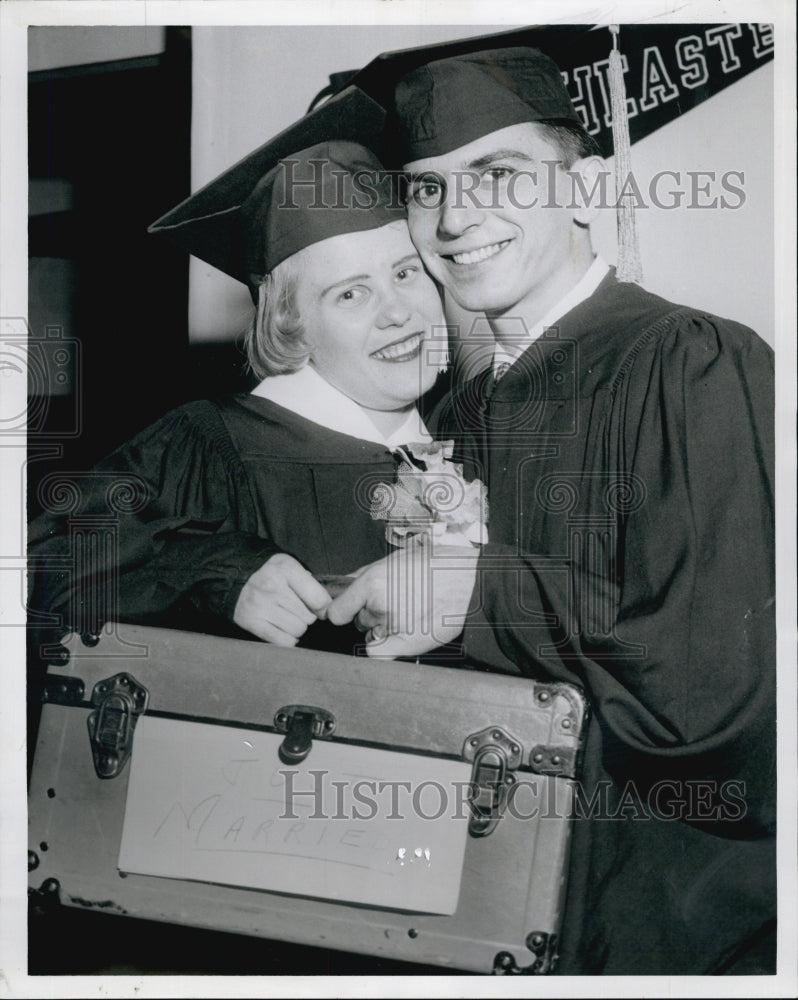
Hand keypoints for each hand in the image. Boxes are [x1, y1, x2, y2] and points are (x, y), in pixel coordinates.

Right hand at [233, 553, 330, 645]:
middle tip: (299, 610)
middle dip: (309, 616)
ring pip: (297, 630)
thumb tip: (327, 608)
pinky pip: (282, 641)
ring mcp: (259, 605)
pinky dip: (287, 639)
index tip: (321, 608)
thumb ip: (310, 583)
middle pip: (308, 617)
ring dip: (298, 628)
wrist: (234, 575)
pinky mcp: (250, 621)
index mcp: (285, 568)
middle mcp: (271, 587)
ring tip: (289, 617)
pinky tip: (283, 628)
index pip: (318, 599)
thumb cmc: (271, 573)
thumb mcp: (290, 566)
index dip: (325, 607)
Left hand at [327, 544, 478, 657]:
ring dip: (382, 629)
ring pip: (371, 635)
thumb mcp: (395, 560)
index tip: (344, 612)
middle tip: (395, 603)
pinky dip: (385, 648)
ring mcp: (393, 626)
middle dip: (370, 614)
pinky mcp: (407, 642)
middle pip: (358, 621)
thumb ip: (365, 576)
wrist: (469, 578)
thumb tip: (344, 588)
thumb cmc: (436, 565)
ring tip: (407, 613)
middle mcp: (379, 606)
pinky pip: (380, 654)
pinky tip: (399, 636)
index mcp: (372, 583)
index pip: (337, 612)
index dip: (341, 611)